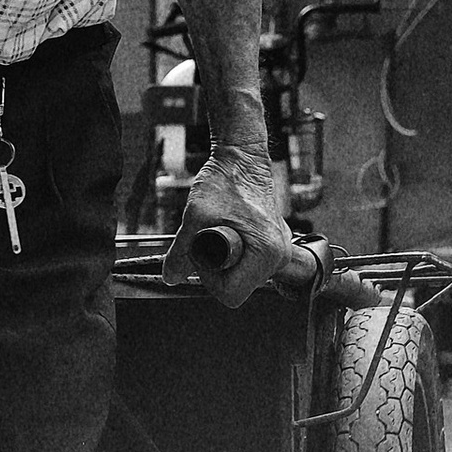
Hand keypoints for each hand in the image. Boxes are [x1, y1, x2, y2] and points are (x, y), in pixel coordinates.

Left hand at [162, 142, 310, 309]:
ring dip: (226, 261)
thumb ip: (182, 250)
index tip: (202, 252)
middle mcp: (280, 257)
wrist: (243, 158)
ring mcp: (280, 252)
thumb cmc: (226, 179)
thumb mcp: (196, 215)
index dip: (209, 278)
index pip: (232, 294)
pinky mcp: (275, 245)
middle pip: (239, 287)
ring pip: (244, 276)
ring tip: (221, 232)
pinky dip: (236, 253)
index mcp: (267, 253)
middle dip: (217, 269)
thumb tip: (171, 277)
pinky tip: (231, 231)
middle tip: (208, 238)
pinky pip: (251, 263)